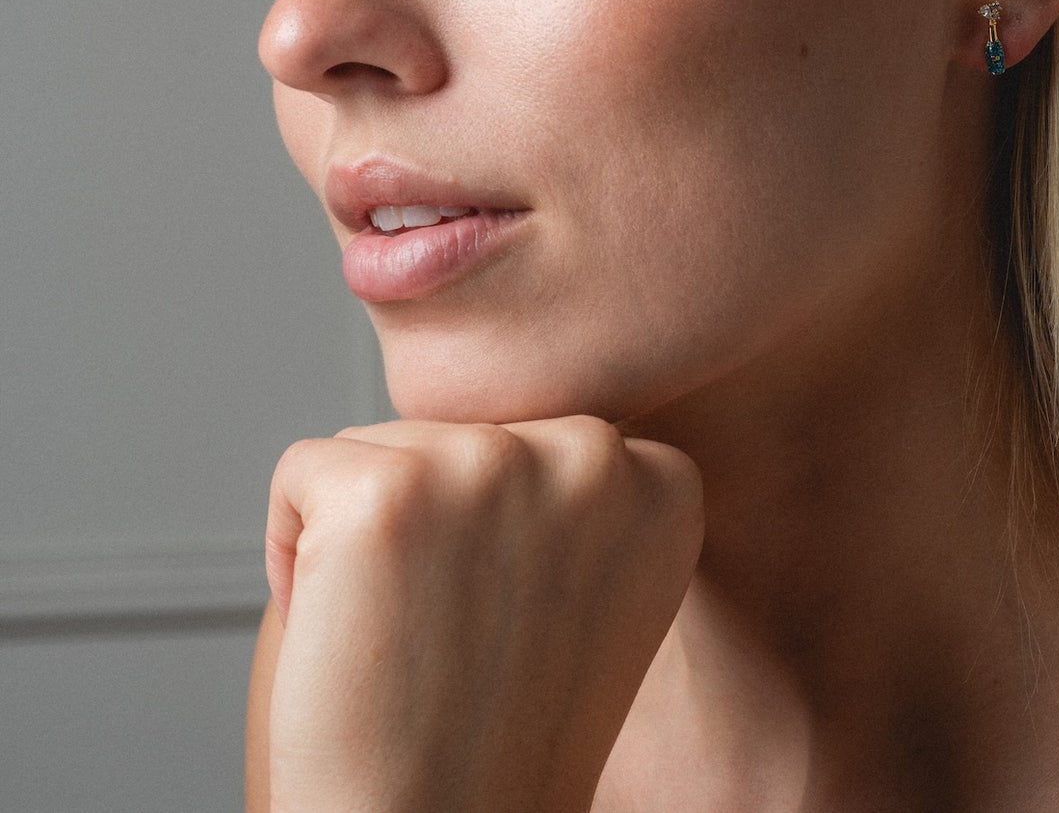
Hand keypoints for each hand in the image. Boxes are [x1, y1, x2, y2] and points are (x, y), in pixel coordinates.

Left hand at [262, 415, 703, 812]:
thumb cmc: (503, 734)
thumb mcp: (600, 591)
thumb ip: (581, 494)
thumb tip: (516, 430)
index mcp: (660, 481)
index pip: (537, 441)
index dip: (497, 537)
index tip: (513, 619)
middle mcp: (593, 455)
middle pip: (461, 431)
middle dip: (434, 522)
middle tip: (453, 635)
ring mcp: (490, 464)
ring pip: (384, 445)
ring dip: (373, 533)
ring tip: (407, 636)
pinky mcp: (385, 491)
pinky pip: (304, 470)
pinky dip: (292, 546)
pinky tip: (344, 630)